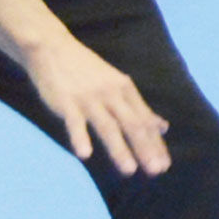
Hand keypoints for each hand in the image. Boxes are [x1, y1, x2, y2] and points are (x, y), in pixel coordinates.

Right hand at [24, 35, 170, 175]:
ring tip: (129, 170)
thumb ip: (139, 108)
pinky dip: (80, 137)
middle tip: (157, 170)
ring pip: (108, 126)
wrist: (53, 48)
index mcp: (126, 90)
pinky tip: (84, 155)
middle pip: (132, 125)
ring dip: (119, 149)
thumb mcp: (118, 85)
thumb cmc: (87, 71)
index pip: (145, 121)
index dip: (155, 144)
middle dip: (146, 149)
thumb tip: (163, 127)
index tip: (165, 165)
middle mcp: (111, 94)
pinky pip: (75, 122)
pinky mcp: (66, 101)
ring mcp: (89, 98)